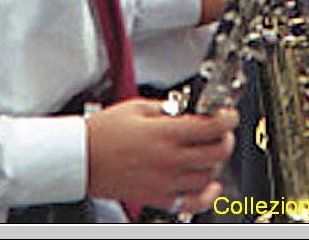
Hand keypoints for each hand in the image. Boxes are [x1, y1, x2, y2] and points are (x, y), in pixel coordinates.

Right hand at [86, 99, 235, 212]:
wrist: (80, 159)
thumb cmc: (103, 133)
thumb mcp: (137, 107)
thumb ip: (168, 108)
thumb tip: (190, 109)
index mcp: (164, 133)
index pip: (211, 127)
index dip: (228, 118)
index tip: (228, 114)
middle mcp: (168, 159)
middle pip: (218, 153)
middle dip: (226, 138)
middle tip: (220, 131)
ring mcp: (165, 182)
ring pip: (209, 176)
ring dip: (215, 162)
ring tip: (207, 151)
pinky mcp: (158, 197)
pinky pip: (192, 202)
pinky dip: (207, 194)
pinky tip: (209, 183)